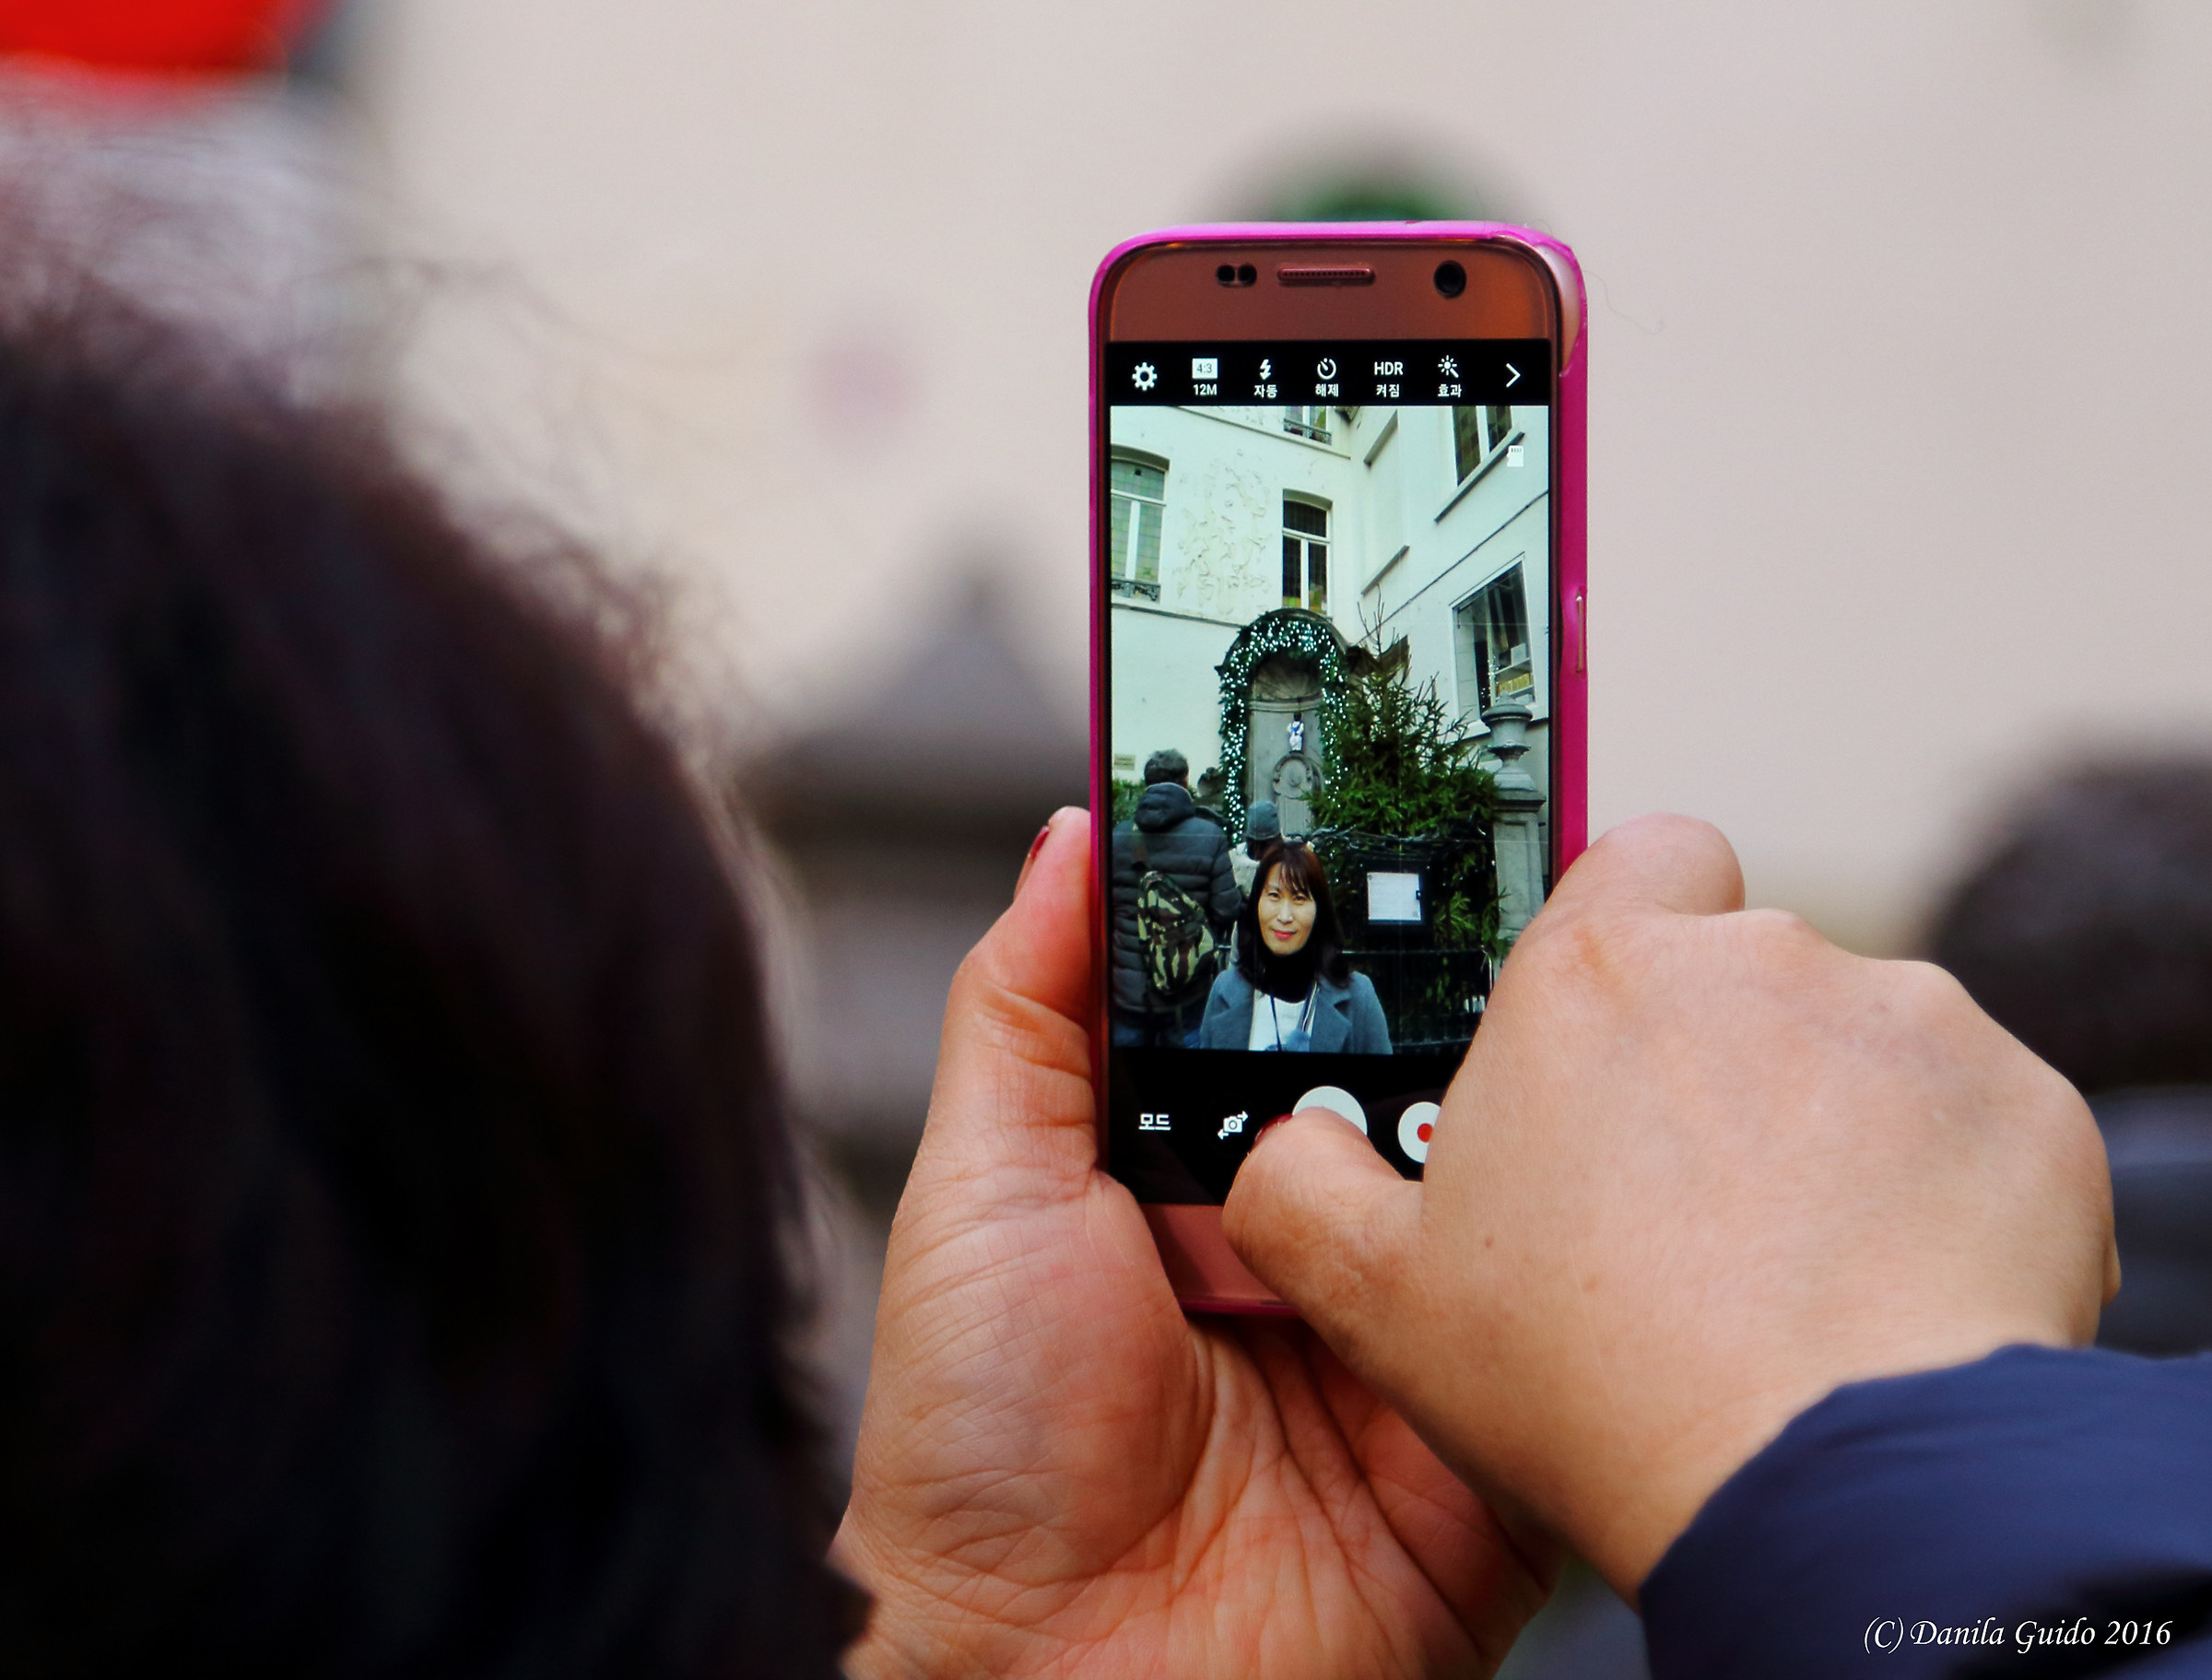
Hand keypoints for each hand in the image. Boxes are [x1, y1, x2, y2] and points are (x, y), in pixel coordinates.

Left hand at [835, 808, 1554, 1678]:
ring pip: (1507, 1170)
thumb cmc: (980, 1454)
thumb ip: (1032, 1011)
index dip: (1338, 910)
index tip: (1398, 802)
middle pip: (1417, 1067)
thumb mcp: (977, 1194)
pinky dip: (1586, 1250)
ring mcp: (1403, 1321)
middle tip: (1516, 872)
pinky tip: (1601, 1162)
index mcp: (1198, 1164)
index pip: (1294, 1002)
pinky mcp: (1483, 1416)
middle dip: (1463, 984)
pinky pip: (1555, 1312)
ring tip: (1556, 1004)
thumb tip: (1074, 834)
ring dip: (1531, 1097)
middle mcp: (1310, 1229)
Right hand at [1225, 814, 2115, 1599]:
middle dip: (1714, 1051)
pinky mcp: (2016, 1104)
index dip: (1627, 924)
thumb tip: (1282, 1155)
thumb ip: (1300, 1189)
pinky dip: (1933, 1181)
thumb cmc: (1606, 1383)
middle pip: (1737, 965)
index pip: (1629, 855)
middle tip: (1676, 1190)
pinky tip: (1881, 1283)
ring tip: (1782, 1261)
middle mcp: (1748, 964)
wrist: (1832, 1481)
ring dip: (1824, 1120)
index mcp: (1590, 980)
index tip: (1611, 1020)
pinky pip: (1965, 1118)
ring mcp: (1899, 1023)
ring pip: (1851, 1043)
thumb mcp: (1378, 1299)